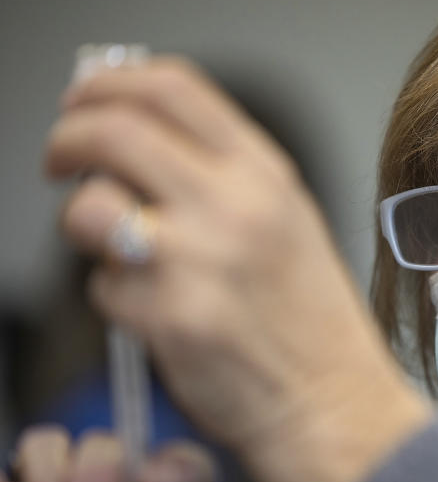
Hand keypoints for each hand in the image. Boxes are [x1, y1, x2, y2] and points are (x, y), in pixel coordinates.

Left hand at [44, 58, 429, 481]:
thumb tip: (135, 139)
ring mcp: (198, 260)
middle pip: (115, 130)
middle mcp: (233, 205)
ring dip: (82, 225)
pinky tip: (157, 311)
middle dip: (67, 138)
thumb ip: (220, 173)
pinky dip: (115, 296)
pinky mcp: (167, 317)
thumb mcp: (287, 219)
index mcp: (266, 174)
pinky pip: (103, 287)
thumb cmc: (312, 317)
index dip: (110, 83)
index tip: (86, 101)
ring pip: (89, 209)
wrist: (333, 398)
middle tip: (60, 159)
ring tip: (114, 247)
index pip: (173, 87)